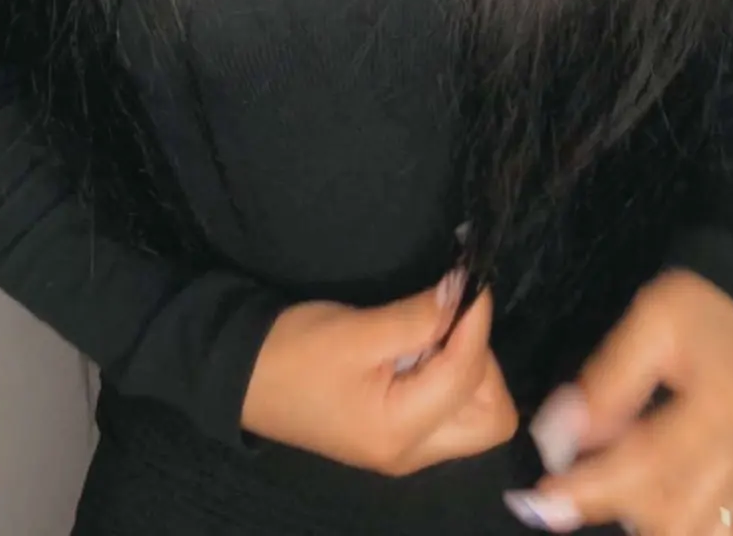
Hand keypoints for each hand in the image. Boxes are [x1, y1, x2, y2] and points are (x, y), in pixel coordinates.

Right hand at [242, 273, 517, 474]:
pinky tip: (425, 346)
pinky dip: (452, 376)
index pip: (467, 375)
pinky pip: (451, 410)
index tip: (473, 279)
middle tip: (452, 318)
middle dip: (483, 360)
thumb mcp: (355, 329)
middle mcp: (412, 452)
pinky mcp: (398, 434)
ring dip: (471, 368)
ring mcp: (407, 449)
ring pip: (477, 416)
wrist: (241, 377)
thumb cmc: (294, 352)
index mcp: (399, 432)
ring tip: (435, 330)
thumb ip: (417, 316)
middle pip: (490, 415)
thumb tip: (464, 291)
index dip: (475, 322)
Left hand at [502, 270, 732, 533]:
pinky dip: (670, 528)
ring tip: (596, 489)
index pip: (649, 463)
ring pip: (689, 532)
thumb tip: (563, 434)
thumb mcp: (652, 322)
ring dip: (639, 522)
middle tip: (562, 491)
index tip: (546, 494)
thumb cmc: (698, 311)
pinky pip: (709, 533)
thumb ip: (609, 381)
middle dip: (611, 506)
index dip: (593, 485)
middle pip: (671, 514)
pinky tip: (634, 512)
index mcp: (717, 411)